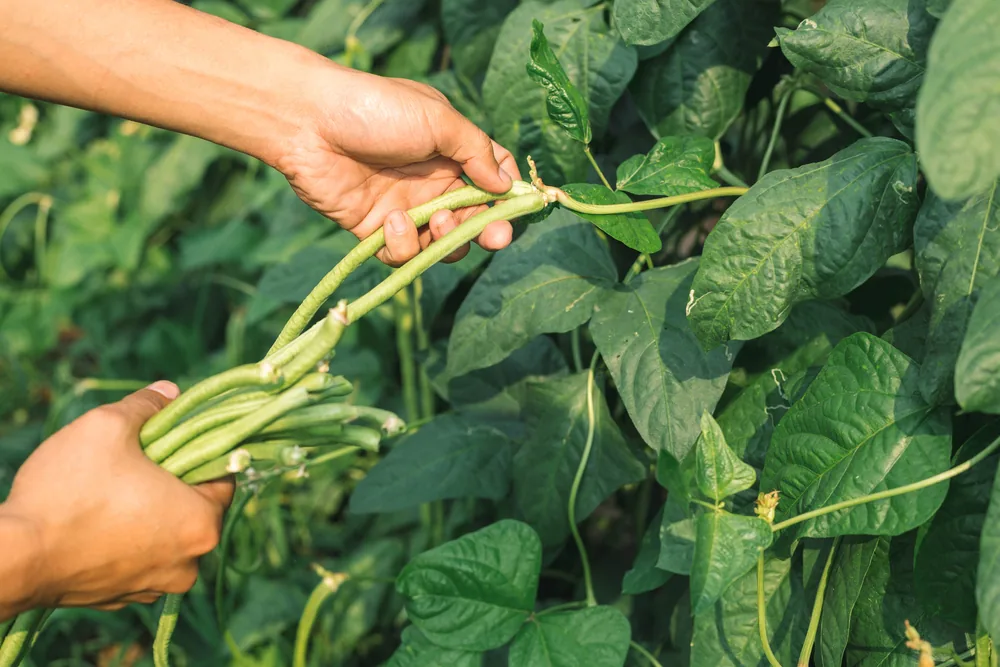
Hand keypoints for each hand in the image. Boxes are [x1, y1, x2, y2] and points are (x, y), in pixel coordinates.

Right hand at [0, 382, 232, 611]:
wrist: (11, 559)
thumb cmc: (68, 491)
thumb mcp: (108, 426)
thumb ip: (147, 406)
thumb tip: (170, 393)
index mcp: (201, 524)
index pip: (223, 477)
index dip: (200, 451)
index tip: (174, 439)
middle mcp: (190, 565)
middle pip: (194, 507)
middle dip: (170, 481)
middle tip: (136, 460)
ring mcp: (155, 587)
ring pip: (165, 534)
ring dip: (147, 511)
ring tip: (110, 489)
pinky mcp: (123, 598)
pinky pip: (138, 557)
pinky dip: (125, 538)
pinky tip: (95, 520)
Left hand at [276, 64, 522, 265]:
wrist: (310, 122)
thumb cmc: (376, 109)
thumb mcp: (438, 120)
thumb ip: (476, 152)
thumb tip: (506, 187)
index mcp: (451, 152)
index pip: (492, 179)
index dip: (508, 196)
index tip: (518, 208)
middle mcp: (432, 183)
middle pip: (473, 219)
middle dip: (488, 230)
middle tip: (495, 237)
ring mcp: (406, 209)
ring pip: (442, 245)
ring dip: (448, 240)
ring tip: (437, 220)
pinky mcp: (375, 231)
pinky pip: (403, 256)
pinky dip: (404, 246)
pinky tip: (393, 222)